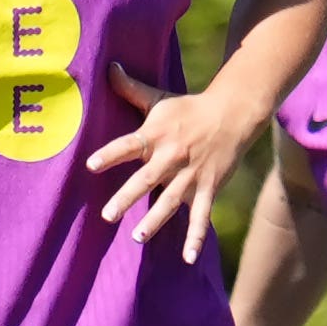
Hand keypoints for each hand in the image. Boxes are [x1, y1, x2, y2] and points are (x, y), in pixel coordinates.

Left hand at [85, 68, 263, 262]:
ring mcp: (191, 175)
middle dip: (128, 197)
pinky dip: (195, 238)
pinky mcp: (208, 188)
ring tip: (137, 237)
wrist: (234, 114)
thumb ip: (130, 89)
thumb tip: (108, 66)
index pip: (128, 145)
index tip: (91, 165)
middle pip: (147, 179)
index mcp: (156, 135)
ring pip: (171, 201)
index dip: (110, 154)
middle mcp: (172, 157)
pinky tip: (186, 259)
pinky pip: (200, 217)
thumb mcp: (159, 98)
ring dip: (156, 221)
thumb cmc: (188, 108)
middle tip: (108, 215)